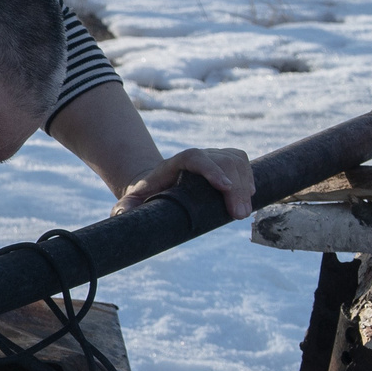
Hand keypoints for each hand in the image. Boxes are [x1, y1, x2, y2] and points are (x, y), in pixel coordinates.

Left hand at [114, 147, 254, 217]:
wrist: (156, 184)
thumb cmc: (145, 195)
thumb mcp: (132, 201)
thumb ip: (125, 207)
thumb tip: (121, 213)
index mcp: (173, 163)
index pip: (195, 158)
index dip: (211, 170)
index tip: (225, 187)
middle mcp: (196, 156)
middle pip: (221, 161)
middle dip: (234, 187)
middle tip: (238, 214)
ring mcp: (211, 157)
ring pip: (235, 161)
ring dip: (244, 184)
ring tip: (243, 211)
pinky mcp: (224, 162)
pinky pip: (241, 162)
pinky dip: (248, 177)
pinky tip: (250, 196)